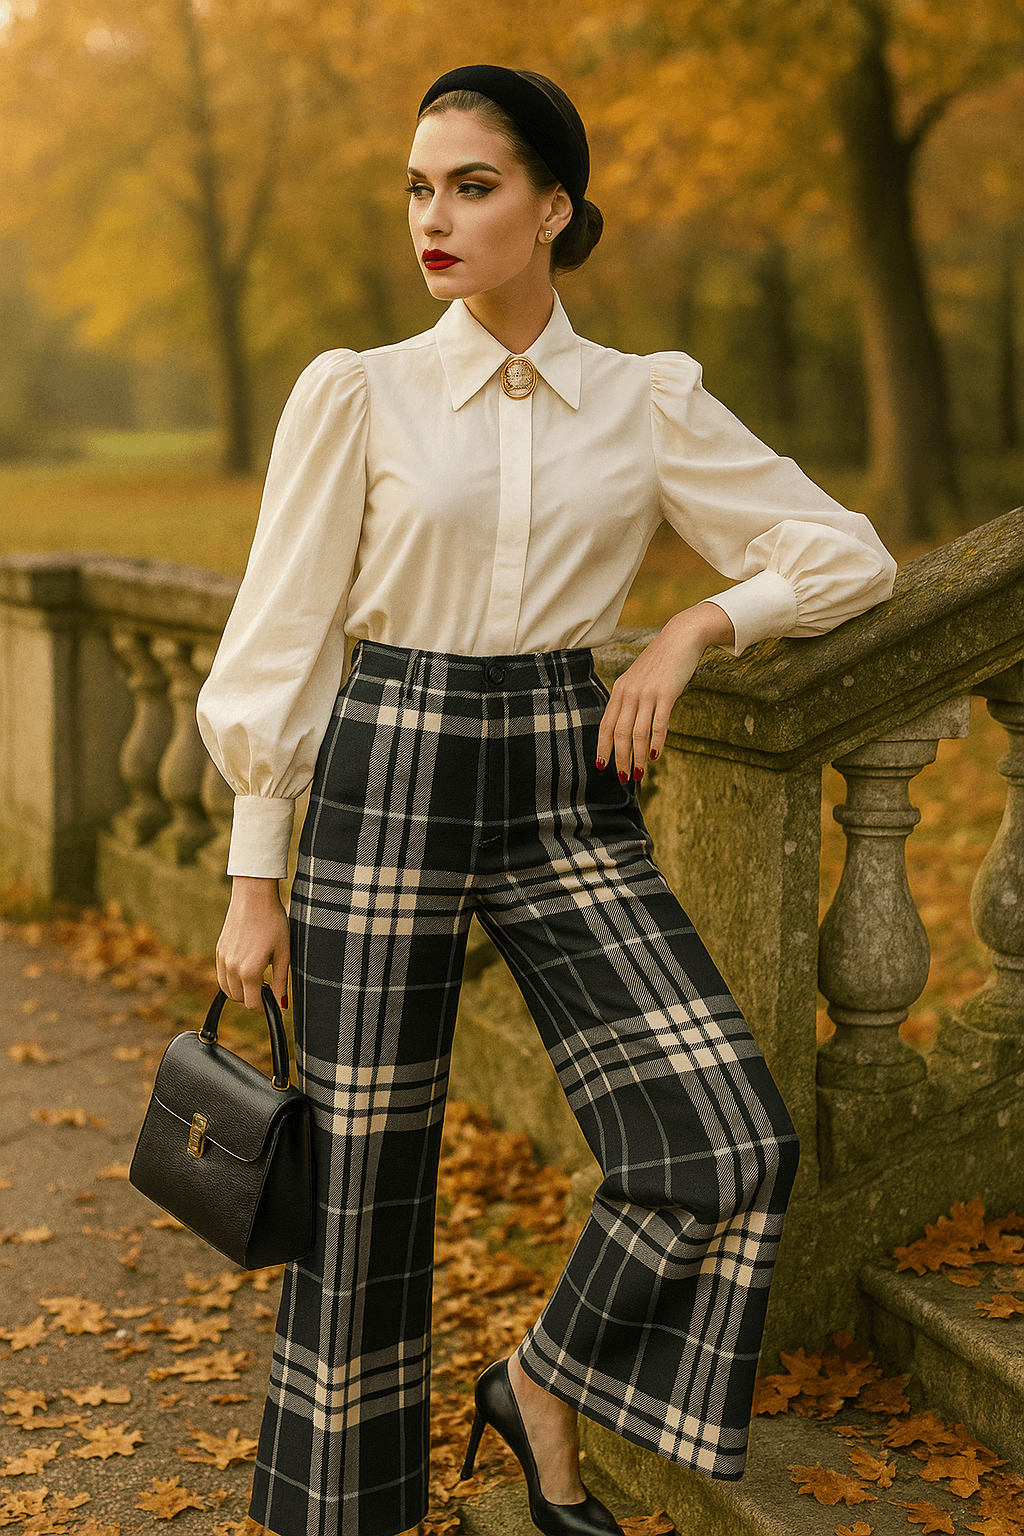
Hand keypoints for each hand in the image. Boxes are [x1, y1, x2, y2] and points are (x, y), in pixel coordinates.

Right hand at [216, 876, 290, 1011]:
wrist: (254, 897)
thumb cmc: (273, 922)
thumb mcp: (283, 953)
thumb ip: (281, 981)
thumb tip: (281, 1004)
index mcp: (249, 971)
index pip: (252, 1003)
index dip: (263, 1009)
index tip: (271, 1005)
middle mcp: (232, 968)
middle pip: (238, 999)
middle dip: (252, 999)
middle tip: (267, 989)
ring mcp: (222, 959)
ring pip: (227, 989)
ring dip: (240, 991)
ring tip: (257, 980)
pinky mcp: (218, 951)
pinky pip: (221, 975)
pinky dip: (231, 980)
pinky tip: (245, 969)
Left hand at [596, 601, 733, 779]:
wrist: (679, 638)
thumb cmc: (659, 663)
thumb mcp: (637, 679)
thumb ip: (629, 700)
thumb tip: (625, 727)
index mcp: (620, 690)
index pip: (606, 725)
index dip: (603, 748)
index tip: (601, 767)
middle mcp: (629, 693)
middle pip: (619, 733)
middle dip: (619, 759)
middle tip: (623, 778)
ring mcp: (647, 693)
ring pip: (637, 733)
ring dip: (637, 757)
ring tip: (640, 774)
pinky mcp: (666, 694)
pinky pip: (658, 724)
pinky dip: (656, 742)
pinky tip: (655, 756)